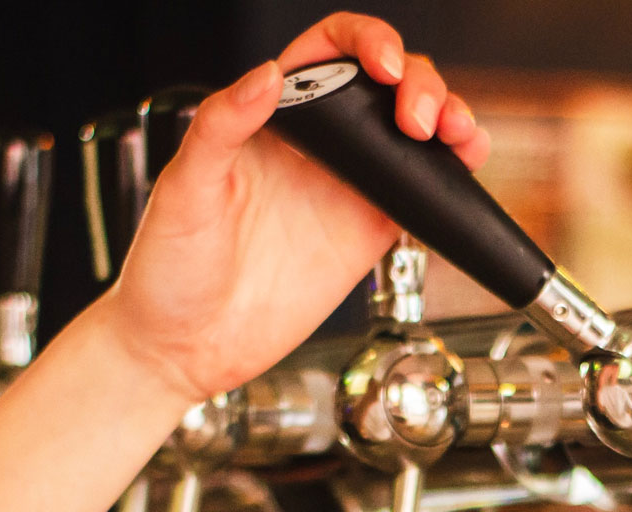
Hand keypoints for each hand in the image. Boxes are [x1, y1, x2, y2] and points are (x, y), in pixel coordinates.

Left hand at [104, 14, 486, 402]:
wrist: (185, 349)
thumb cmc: (169, 269)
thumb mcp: (184, 188)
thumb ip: (221, 126)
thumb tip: (267, 76)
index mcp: (270, 117)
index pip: (328, 51)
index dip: (365, 42)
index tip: (381, 68)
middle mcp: (317, 146)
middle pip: (387, 84)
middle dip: (420, 83)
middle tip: (421, 120)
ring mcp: (348, 189)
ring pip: (415, 133)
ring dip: (451, 119)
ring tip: (458, 136)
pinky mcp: (368, 235)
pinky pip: (422, 195)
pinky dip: (452, 179)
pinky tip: (462, 173)